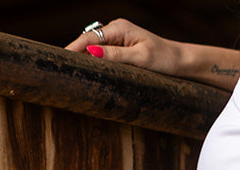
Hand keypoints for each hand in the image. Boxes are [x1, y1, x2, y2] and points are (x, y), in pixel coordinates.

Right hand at [65, 18, 183, 75]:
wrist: (180, 62)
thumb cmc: (164, 59)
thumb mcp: (140, 59)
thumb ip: (116, 56)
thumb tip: (92, 53)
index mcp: (119, 29)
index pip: (89, 38)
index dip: (73, 49)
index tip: (60, 59)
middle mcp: (116, 30)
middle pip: (88, 41)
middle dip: (75, 53)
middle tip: (59, 67)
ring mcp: (118, 39)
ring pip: (94, 47)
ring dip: (83, 57)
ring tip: (69, 70)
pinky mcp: (122, 48)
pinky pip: (102, 53)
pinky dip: (93, 60)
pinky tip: (87, 70)